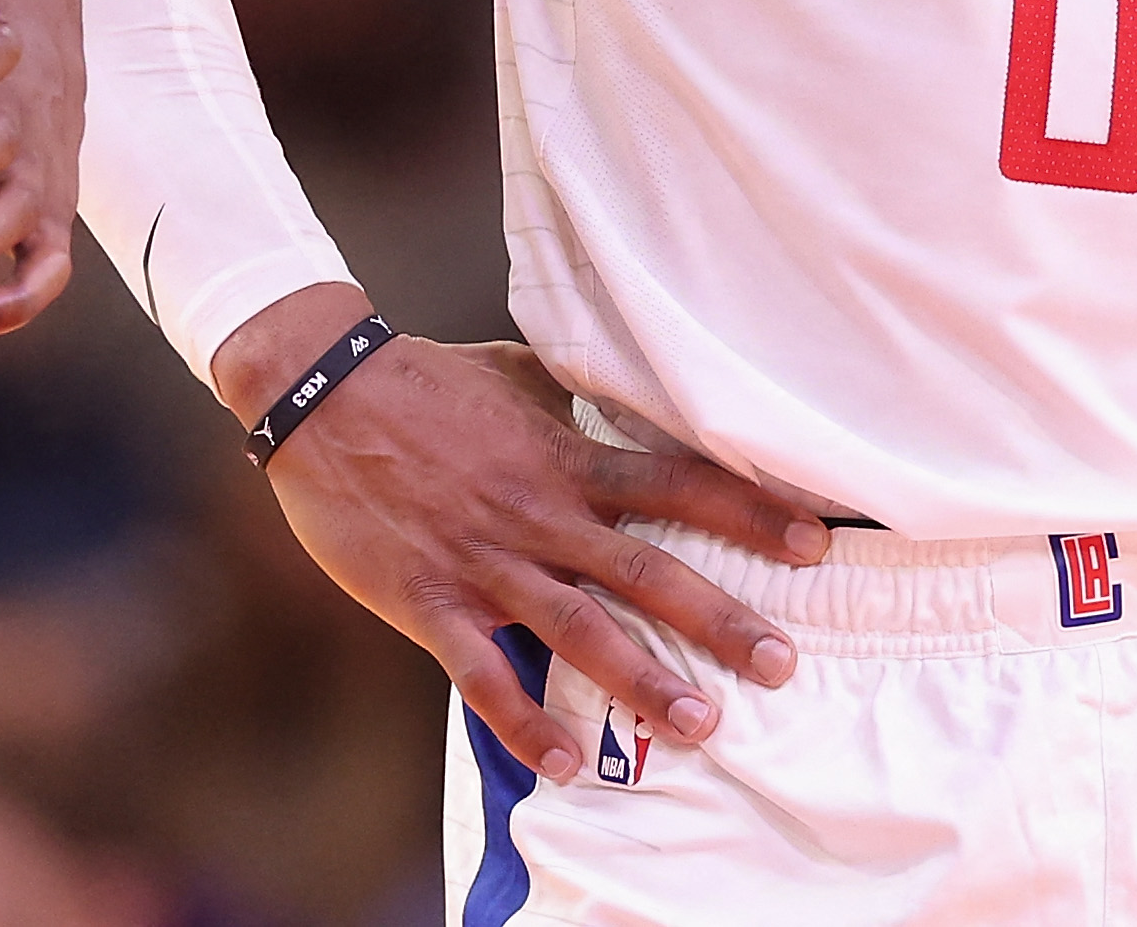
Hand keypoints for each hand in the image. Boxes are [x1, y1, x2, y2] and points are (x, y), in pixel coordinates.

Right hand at [213, 286, 828, 784]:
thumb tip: (638, 398)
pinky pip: (484, 674)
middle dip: (720, 621)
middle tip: (782, 665)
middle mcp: (540, 514)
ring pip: (579, 631)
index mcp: (565, 457)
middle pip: (647, 572)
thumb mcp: (519, 374)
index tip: (813, 545)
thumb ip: (578, 399)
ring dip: (645, 680)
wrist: (324, 394)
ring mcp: (487, 562)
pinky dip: (523, 722)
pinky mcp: (431, 601)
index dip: (748, 513)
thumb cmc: (428, 381)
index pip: (676, 485)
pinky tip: (563, 763)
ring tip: (703, 725)